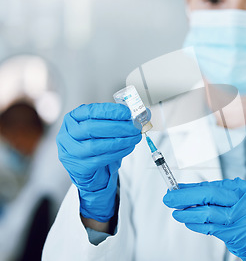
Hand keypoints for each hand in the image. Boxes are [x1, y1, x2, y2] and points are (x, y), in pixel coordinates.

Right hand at [57, 103, 141, 221]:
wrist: (86, 166)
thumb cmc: (95, 141)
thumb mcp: (103, 126)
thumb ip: (120, 118)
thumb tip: (145, 114)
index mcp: (73, 118)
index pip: (91, 111)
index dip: (110, 111)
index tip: (127, 112)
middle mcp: (68, 134)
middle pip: (92, 128)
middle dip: (118, 127)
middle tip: (135, 126)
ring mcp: (71, 151)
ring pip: (96, 145)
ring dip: (120, 141)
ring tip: (135, 137)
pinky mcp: (79, 166)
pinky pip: (101, 159)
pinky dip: (118, 152)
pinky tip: (128, 147)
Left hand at [163, 178, 245, 260]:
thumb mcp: (241, 196)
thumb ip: (218, 191)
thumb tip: (188, 188)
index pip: (214, 186)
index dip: (193, 187)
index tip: (176, 187)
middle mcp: (243, 204)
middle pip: (210, 196)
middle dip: (186, 196)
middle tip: (169, 197)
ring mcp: (239, 220)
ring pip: (208, 214)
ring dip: (188, 213)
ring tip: (175, 211)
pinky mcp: (234, 235)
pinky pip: (210, 228)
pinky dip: (196, 225)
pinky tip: (188, 221)